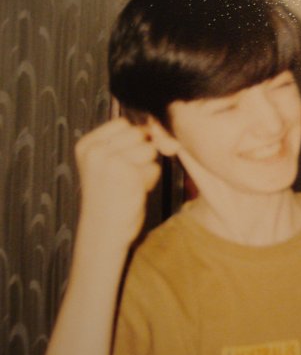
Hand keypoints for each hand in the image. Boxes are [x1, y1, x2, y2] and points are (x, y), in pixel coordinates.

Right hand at [75, 118, 160, 246]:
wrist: (103, 231)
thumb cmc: (110, 196)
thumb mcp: (107, 162)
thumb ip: (127, 141)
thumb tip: (159, 126)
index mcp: (87, 144)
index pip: (123, 123)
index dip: (132, 140)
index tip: (120, 163)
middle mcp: (96, 150)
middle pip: (139, 133)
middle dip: (141, 153)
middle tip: (126, 176)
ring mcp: (111, 161)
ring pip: (150, 149)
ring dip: (147, 167)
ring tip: (130, 184)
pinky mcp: (129, 174)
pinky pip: (155, 167)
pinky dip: (151, 180)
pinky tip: (135, 192)